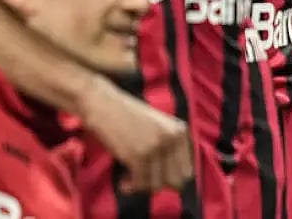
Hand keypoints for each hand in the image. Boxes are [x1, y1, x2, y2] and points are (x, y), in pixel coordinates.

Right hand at [78, 76, 192, 192]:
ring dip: (142, 186)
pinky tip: (123, 182)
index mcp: (181, 131)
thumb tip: (175, 182)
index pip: (187, 171)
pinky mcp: (139, 155)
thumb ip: (170, 147)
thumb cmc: (128, 116)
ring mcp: (157, 147)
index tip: (155, 178)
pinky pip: (140, 183)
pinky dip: (131, 187)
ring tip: (130, 179)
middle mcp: (173, 139)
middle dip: (158, 184)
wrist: (104, 104)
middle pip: (175, 181)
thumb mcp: (160, 126)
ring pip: (157, 185)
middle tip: (142, 179)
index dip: (171, 179)